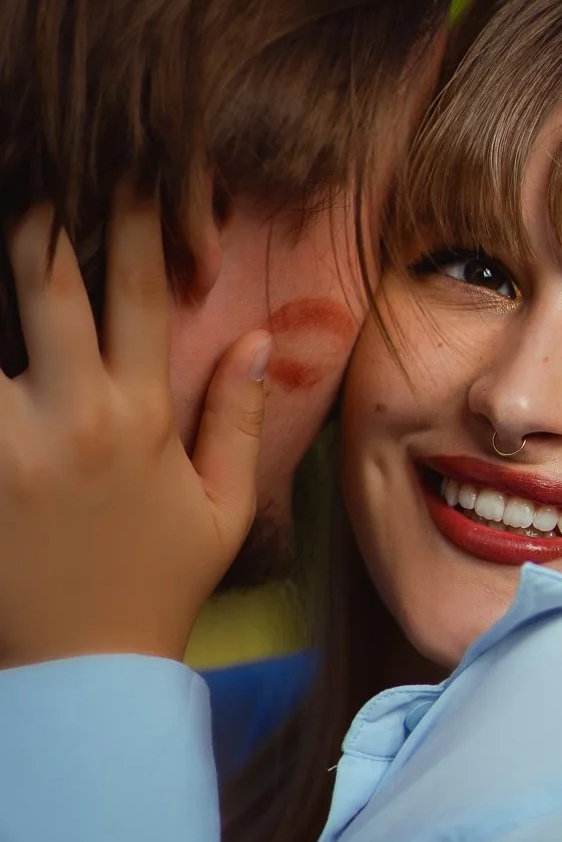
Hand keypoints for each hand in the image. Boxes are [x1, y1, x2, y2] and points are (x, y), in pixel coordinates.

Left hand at [0, 185, 269, 666]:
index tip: (127, 167)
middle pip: (45, 281)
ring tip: (6, 241)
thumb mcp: (223, 510)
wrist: (84, 673)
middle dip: (38, 216)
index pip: (141, 293)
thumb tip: (256, 339)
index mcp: (141, 418)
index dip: (135, 220)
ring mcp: (7, 444)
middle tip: (35, 171)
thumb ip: (238, 419)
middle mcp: (71, 417)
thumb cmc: (156, 587)